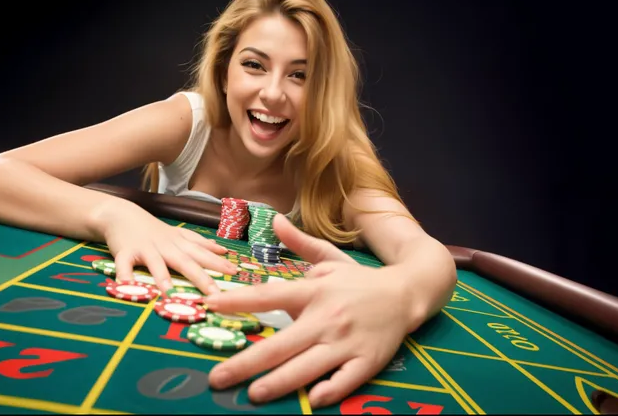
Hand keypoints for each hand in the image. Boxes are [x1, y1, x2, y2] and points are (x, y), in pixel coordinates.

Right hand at [99, 201, 236, 294]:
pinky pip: (124, 265)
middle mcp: (166, 246)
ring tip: (170, 293)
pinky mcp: (125, 252)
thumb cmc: (154, 230)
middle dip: (201, 278)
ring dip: (163, 277)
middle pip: (185, 262)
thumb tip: (223, 249)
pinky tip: (127, 288)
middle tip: (214, 293)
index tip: (235, 272)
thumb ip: (200, 243)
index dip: (218, 263)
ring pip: (156, 264)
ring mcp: (146, 249)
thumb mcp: (180, 234)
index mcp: (180, 243)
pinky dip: (124, 276)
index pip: (202, 253)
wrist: (123, 214)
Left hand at [204, 214, 417, 407]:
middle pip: (281, 344)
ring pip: (307, 368)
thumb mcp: (330, 258)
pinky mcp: (368, 361)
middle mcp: (327, 317)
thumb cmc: (360, 280)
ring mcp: (347, 342)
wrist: (407, 293)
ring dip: (278, 383)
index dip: (239, 301)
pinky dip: (328, 391)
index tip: (211, 306)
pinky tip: (311, 400)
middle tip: (216, 379)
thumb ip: (300, 243)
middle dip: (245, 363)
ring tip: (253, 395)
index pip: (270, 295)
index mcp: (315, 291)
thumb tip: (273, 219)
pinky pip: (345, 381)